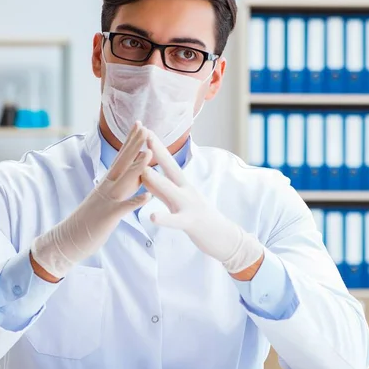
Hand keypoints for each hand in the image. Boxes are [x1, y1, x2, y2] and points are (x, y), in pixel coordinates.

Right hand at [31, 122, 151, 278]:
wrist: (67, 240)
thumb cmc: (89, 221)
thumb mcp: (106, 199)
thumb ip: (120, 187)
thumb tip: (136, 175)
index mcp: (106, 183)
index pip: (120, 158)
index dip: (130, 141)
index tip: (140, 125)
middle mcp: (105, 188)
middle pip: (122, 162)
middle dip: (134, 145)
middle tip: (145, 127)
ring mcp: (106, 201)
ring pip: (123, 181)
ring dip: (137, 167)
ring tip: (150, 153)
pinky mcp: (107, 217)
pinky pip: (123, 208)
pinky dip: (135, 202)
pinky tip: (147, 196)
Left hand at [140, 131, 263, 274]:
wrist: (225, 238)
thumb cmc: (198, 218)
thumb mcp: (178, 199)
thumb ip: (161, 188)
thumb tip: (144, 173)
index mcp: (182, 184)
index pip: (167, 161)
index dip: (155, 146)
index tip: (144, 130)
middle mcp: (186, 190)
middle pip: (171, 167)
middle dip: (157, 150)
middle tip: (145, 134)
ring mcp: (189, 205)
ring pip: (171, 191)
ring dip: (157, 180)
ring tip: (143, 171)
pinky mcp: (191, 223)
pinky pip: (176, 221)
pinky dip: (164, 218)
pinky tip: (152, 216)